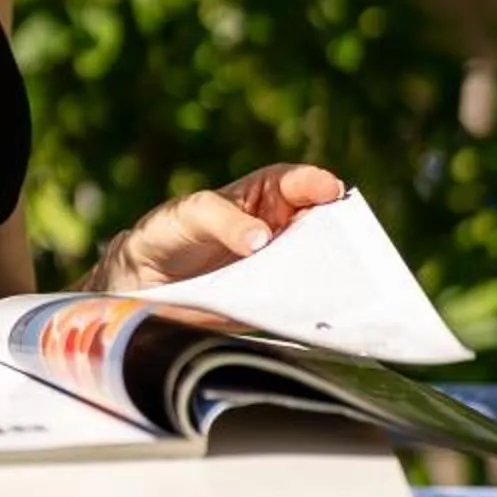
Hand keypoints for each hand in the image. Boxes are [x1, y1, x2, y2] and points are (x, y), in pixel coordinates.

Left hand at [87, 162, 345, 293]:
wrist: (145, 286)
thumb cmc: (169, 233)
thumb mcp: (189, 216)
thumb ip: (223, 221)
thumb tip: (261, 238)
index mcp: (264, 196)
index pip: (295, 183)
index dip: (314, 183)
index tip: (330, 189)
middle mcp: (282, 229)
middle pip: (321, 225)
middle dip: (339, 230)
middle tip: (352, 238)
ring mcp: (283, 266)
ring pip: (320, 264)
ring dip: (335, 271)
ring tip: (348, 279)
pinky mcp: (277, 302)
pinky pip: (304, 301)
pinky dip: (318, 306)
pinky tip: (327, 312)